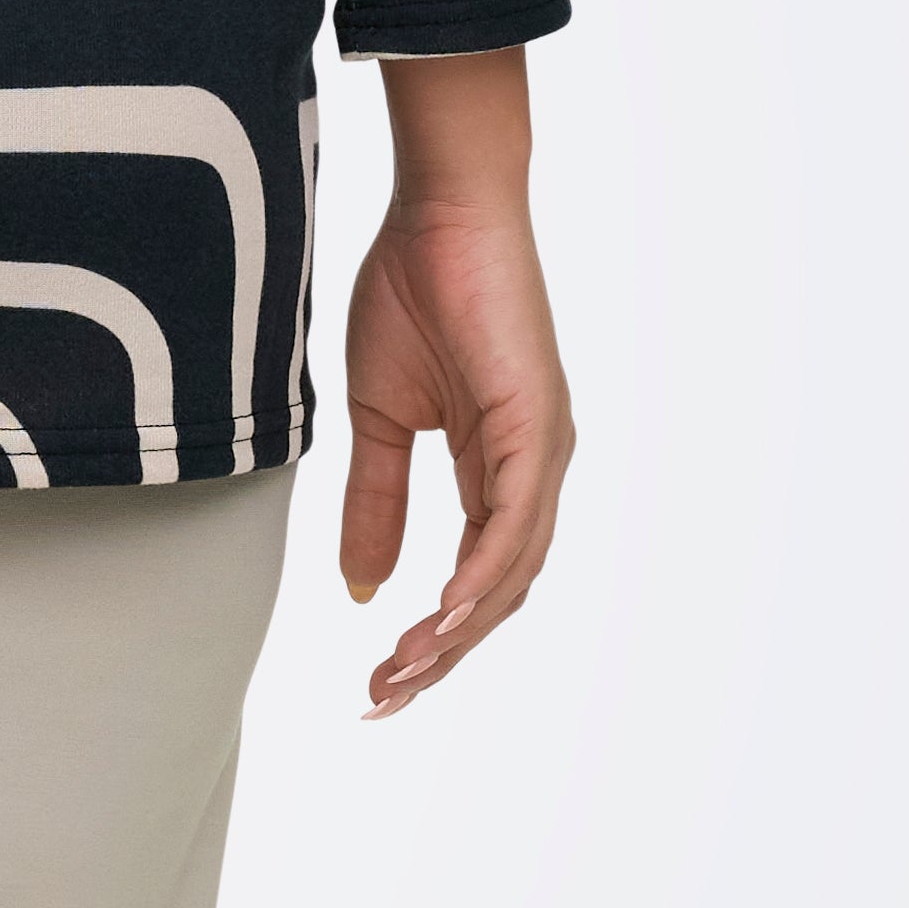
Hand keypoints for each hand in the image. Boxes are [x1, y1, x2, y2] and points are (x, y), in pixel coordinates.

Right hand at [336, 49, 574, 716]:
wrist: (439, 209)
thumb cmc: (413, 289)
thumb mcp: (377, 416)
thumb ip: (375, 502)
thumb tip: (364, 589)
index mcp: (498, 467)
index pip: (474, 576)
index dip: (431, 635)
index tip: (378, 679)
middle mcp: (532, 469)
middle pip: (498, 592)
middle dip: (442, 654)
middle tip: (384, 698)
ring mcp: (543, 450)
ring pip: (511, 572)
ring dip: (457, 632)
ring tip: (403, 673)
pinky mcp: (538, 425)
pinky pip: (514, 524)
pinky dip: (480, 578)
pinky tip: (443, 619)